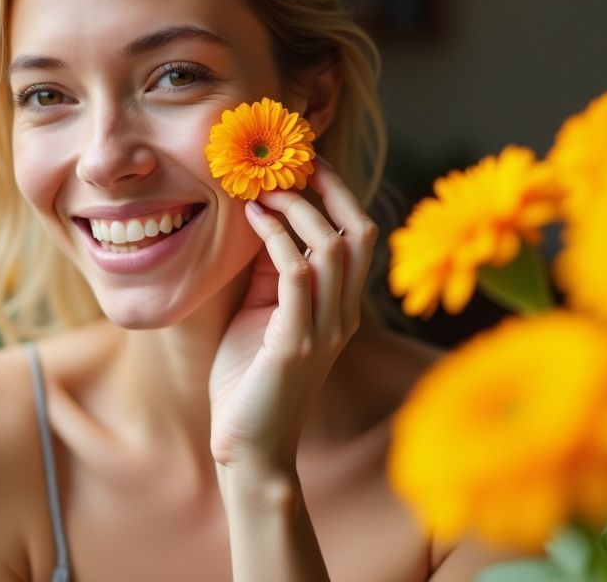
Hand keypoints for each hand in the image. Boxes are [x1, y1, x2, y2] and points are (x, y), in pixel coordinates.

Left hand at [208, 162, 378, 472]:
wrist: (248, 447)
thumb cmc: (249, 378)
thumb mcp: (261, 310)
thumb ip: (269, 269)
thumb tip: (260, 213)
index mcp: (341, 306)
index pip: (359, 235)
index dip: (337, 192)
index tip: (304, 160)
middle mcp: (343, 314)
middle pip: (358, 232)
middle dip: (326, 189)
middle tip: (286, 163)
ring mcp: (325, 330)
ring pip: (332, 248)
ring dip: (296, 210)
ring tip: (261, 191)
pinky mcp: (295, 345)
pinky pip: (298, 276)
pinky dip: (278, 239)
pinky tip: (254, 222)